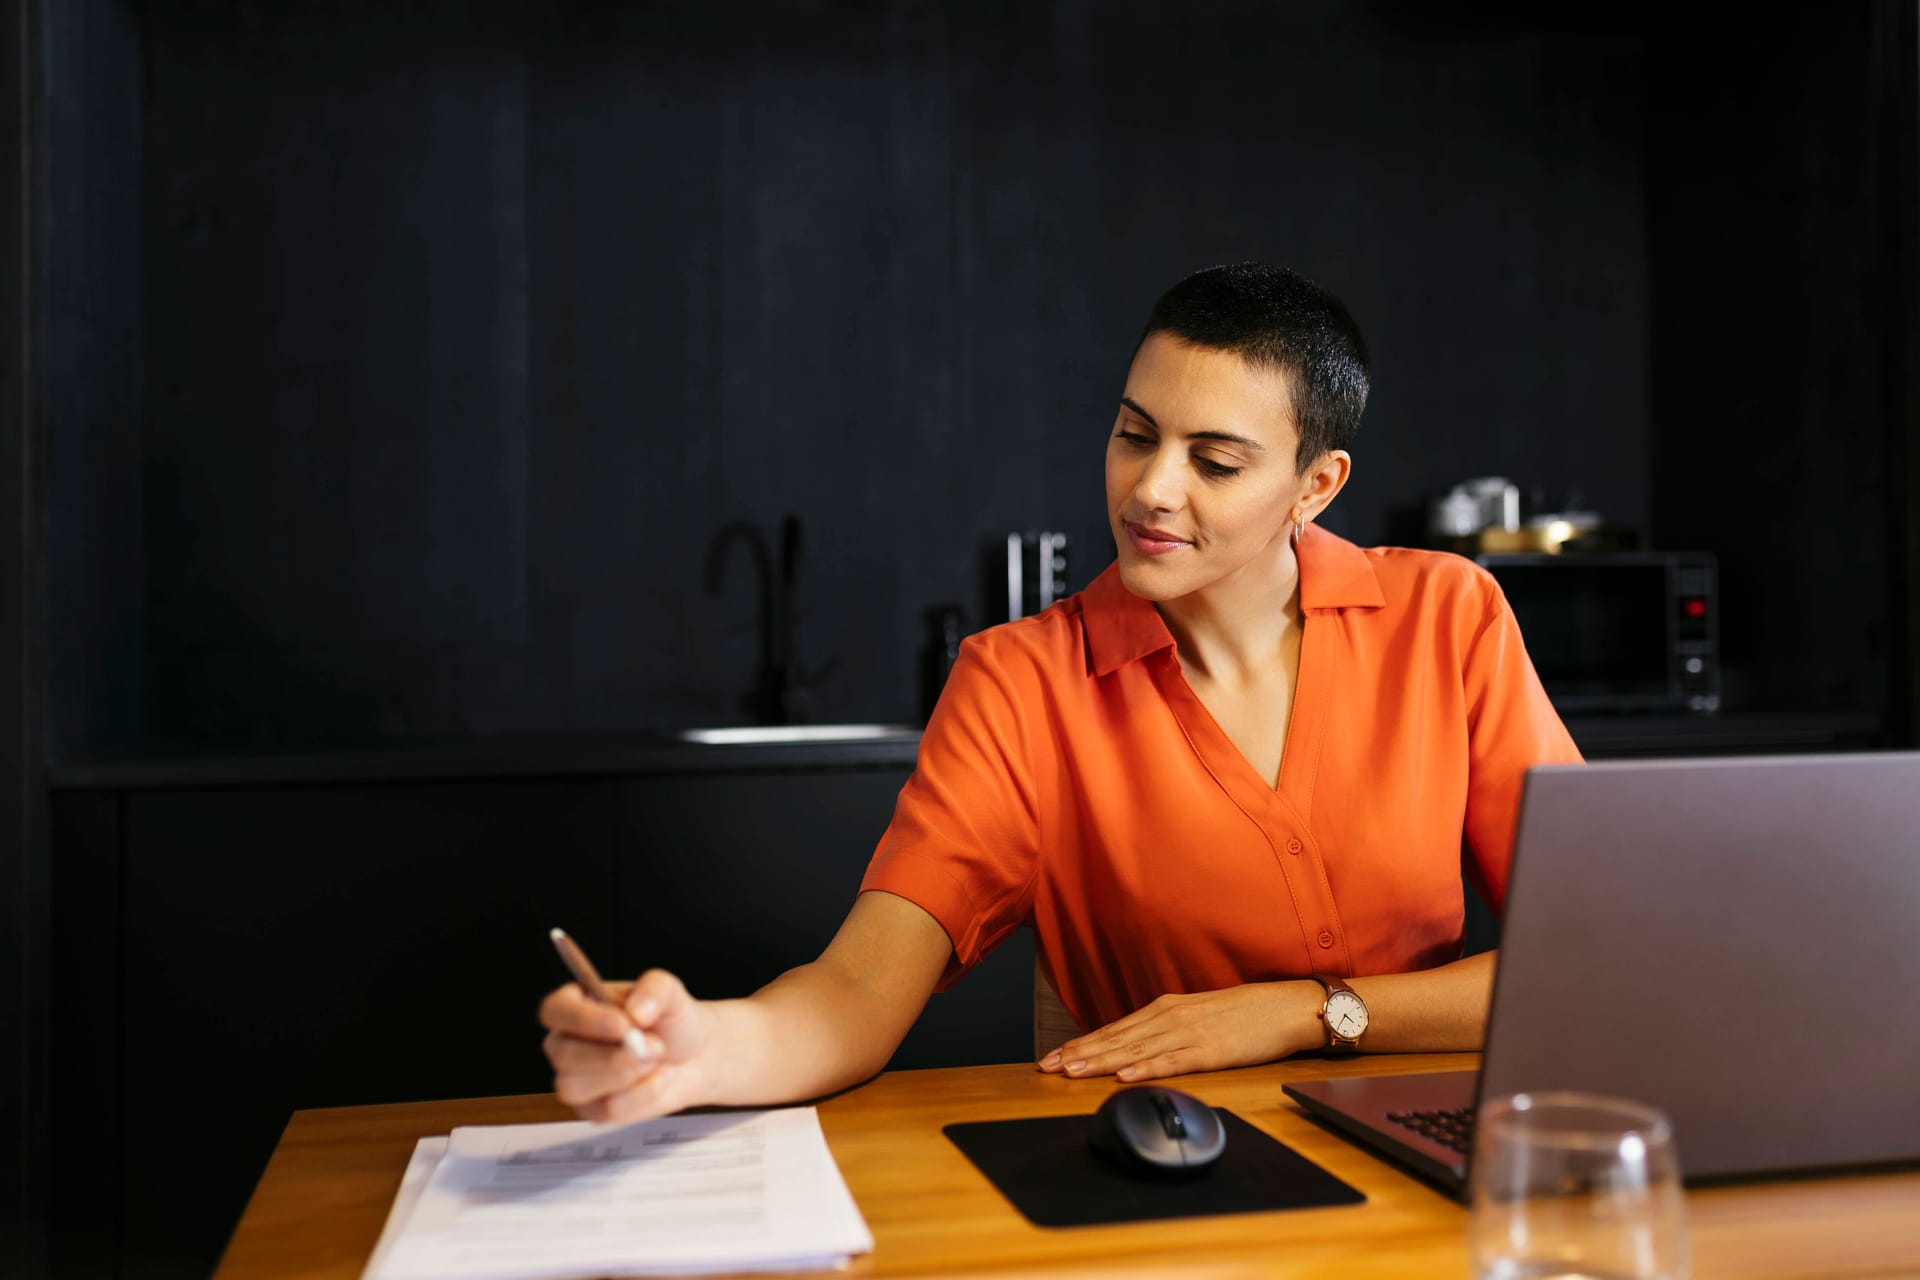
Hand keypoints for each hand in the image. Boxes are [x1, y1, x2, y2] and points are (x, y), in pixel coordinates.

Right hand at [540, 968, 712, 1124]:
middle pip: (563, 1053)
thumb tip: (636, 1011)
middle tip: (655, 1046)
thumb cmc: (670, 1020)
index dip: (582, 1019)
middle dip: (612, 1055)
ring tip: (656, 1059)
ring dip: (624, 1075)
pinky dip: (641, 1096)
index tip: (623, 1025)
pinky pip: (606, 1110)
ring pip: (576, 1087)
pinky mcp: (592, 1109)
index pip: (554, 1010)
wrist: (693, 1057)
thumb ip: (655, 989)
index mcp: (577, 1003)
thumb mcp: (670, 993)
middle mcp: (567, 1041)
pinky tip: (658, 1078)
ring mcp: (575, 1078)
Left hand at [1036, 981, 1324, 1081]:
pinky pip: (1172, 1062)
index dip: (1082, 1043)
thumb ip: (1166, 1030)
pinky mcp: (1210, 1051)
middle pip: (1116, 1038)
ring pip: (1135, 1050)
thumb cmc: (1245, 1014)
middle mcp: (1170, 1017)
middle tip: (1047, 1067)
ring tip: (1071, 1071)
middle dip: (1079, 1053)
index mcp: (1166, 1009)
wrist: (1287, 1007)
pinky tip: (1124, 1076)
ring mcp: (1189, 1033)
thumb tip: (1137, 1048)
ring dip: (1100, 1061)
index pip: (1115, 1028)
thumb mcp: (1197, 1016)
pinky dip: (1145, 1069)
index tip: (1054, 1056)